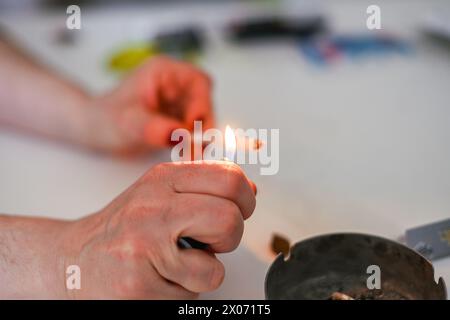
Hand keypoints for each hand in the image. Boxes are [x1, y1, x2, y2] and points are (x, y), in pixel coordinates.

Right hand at [61, 161, 255, 298]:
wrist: (75, 261)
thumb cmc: (125, 228)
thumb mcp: (161, 193)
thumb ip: (205, 188)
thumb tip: (251, 189)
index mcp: (163, 179)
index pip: (231, 178)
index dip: (246, 201)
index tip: (236, 211)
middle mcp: (153, 207)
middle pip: (230, 219)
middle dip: (229, 238)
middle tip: (209, 241)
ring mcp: (144, 245)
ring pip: (215, 267)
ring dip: (204, 271)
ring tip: (177, 262)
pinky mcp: (139, 284)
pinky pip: (192, 293)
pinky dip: (183, 290)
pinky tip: (160, 278)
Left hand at [87, 56, 213, 153]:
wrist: (93, 131)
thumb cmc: (103, 118)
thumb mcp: (125, 122)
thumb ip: (151, 127)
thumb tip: (178, 134)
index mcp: (164, 73)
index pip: (198, 82)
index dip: (202, 103)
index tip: (191, 126)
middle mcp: (174, 86)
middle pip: (205, 103)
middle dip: (202, 127)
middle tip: (195, 150)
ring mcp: (177, 103)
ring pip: (203, 119)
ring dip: (200, 139)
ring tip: (189, 157)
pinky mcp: (177, 121)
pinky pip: (194, 132)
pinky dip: (193, 146)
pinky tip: (186, 157)